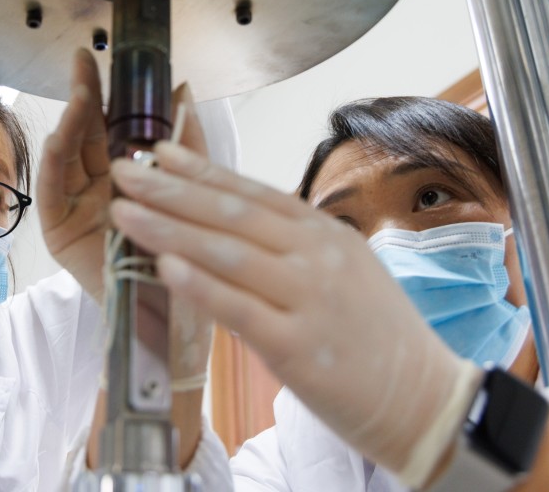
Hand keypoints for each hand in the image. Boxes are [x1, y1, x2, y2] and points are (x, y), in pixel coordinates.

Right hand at [37, 48, 210, 309]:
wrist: (176, 320)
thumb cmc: (185, 260)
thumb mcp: (193, 193)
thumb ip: (187, 143)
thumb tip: (183, 89)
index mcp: (133, 178)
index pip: (116, 127)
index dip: (111, 93)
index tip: (108, 59)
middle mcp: (102, 188)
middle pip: (88, 134)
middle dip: (86, 95)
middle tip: (83, 60)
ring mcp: (79, 208)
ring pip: (68, 156)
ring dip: (71, 121)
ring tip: (80, 91)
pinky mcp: (61, 232)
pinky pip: (53, 192)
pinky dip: (53, 163)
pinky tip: (58, 136)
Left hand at [108, 141, 478, 479]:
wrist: (425, 397)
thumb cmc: (376, 333)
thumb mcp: (342, 267)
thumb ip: (293, 243)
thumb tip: (234, 220)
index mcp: (323, 233)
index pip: (251, 191)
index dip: (201, 169)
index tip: (158, 151)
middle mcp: (315, 255)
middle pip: (231, 212)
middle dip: (170, 188)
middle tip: (123, 169)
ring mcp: (308, 298)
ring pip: (227, 253)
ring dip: (170, 228)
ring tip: (124, 210)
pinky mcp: (298, 347)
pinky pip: (238, 309)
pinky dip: (199, 285)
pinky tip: (163, 266)